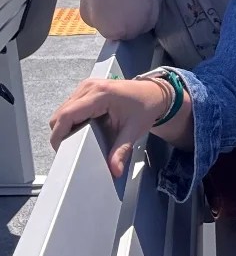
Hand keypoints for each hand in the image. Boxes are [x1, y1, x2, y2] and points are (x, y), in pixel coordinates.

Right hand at [49, 78, 167, 176]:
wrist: (155, 93)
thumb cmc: (146, 107)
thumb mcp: (134, 130)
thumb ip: (121, 150)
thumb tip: (114, 171)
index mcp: (100, 94)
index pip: (67, 115)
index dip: (59, 134)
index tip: (62, 151)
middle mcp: (89, 86)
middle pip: (60, 113)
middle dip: (61, 133)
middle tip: (73, 148)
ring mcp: (87, 85)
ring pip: (63, 109)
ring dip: (66, 125)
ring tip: (80, 138)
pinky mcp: (87, 87)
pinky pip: (70, 105)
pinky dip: (72, 119)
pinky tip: (84, 127)